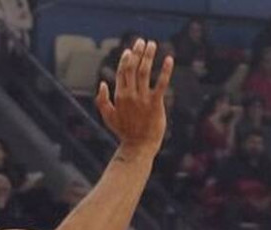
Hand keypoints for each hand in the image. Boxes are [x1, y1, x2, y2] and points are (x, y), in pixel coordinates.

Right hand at [96, 38, 173, 157]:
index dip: (126, 58)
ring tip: (152, 44)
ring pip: (145, 71)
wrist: (138, 147)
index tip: (130, 50)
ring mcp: (143, 99)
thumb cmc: (124, 133)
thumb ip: (102, 101)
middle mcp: (131, 95)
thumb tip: (102, 83)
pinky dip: (165, 71)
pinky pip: (161, 84)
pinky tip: (169, 59)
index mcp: (119, 96)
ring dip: (148, 56)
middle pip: (133, 67)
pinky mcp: (156, 104)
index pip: (122, 71)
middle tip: (142, 41)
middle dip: (137, 52)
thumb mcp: (108, 118)